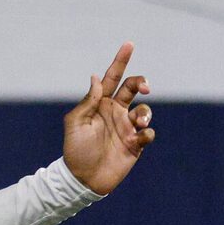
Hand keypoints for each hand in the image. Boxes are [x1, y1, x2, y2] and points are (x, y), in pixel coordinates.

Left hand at [62, 44, 154, 194]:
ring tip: (138, 122)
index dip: (121, 61)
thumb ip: (88, 101)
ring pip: (144, 110)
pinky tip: (140, 137)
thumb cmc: (75, 150)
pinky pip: (148, 134)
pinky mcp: (135, 145)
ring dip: (145, 112)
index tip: (129, 44)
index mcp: (100, 104)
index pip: (113, 78)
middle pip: (133, 89)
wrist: (83, 180)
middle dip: (141, 83)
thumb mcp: (76, 123)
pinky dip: (148, 133)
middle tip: (145, 87)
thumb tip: (95, 77)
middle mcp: (115, 112)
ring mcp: (126, 128)